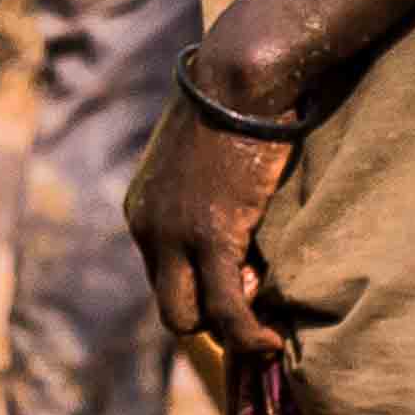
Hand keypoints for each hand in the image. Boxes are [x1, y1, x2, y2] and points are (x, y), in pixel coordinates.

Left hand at [128, 97, 298, 368]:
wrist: (241, 75)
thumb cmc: (234, 101)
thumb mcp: (203, 154)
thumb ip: (203, 190)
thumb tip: (232, 211)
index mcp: (142, 208)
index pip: (162, 276)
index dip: (203, 287)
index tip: (244, 277)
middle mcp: (148, 227)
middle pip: (169, 304)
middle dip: (210, 315)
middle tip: (255, 302)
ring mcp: (174, 235)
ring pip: (188, 317)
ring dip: (228, 330)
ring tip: (265, 330)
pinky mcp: (210, 237)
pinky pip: (226, 309)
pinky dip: (248, 334)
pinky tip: (273, 340)